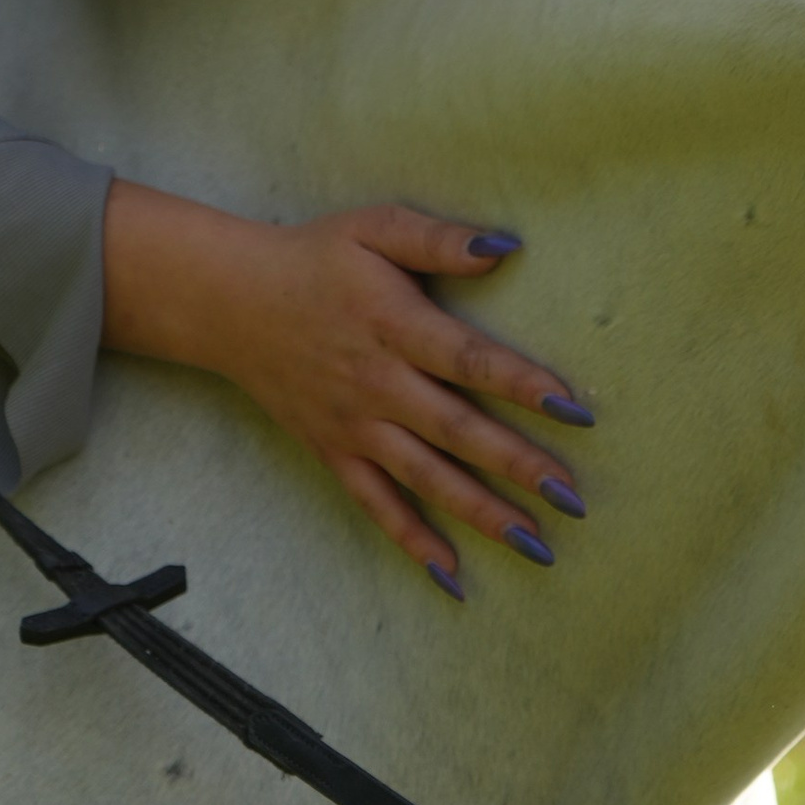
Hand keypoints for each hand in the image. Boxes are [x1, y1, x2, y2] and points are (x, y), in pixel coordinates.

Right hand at [102, 182, 589, 588]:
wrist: (229, 301)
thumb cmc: (314, 259)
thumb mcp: (374, 228)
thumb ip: (438, 240)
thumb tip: (504, 248)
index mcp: (394, 326)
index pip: (468, 360)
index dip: (521, 384)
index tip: (575, 409)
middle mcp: (378, 385)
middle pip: (456, 431)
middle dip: (516, 466)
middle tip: (572, 498)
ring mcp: (355, 426)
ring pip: (425, 478)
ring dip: (481, 514)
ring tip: (536, 545)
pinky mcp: (334, 452)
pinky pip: (376, 504)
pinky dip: (412, 542)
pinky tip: (453, 576)